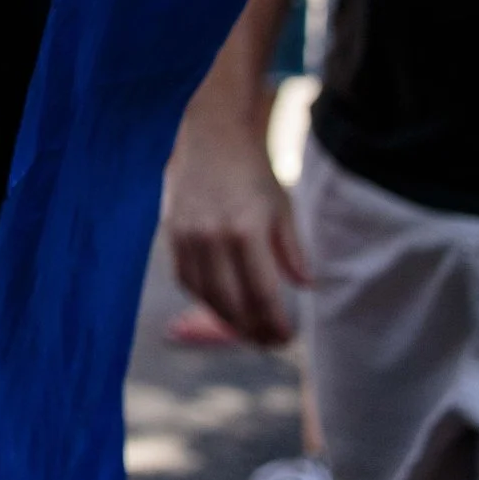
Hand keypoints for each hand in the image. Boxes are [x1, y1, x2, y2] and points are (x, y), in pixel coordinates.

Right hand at [162, 101, 308, 347]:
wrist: (210, 136)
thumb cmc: (252, 172)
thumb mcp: (281, 207)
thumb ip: (292, 249)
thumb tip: (306, 286)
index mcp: (245, 230)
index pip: (261, 293)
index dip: (273, 322)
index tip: (286, 338)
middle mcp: (212, 237)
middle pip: (230, 300)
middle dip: (251, 328)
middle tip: (268, 343)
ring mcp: (187, 236)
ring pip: (204, 294)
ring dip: (225, 319)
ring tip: (246, 332)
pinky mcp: (171, 232)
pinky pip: (185, 278)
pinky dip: (203, 297)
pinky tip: (220, 306)